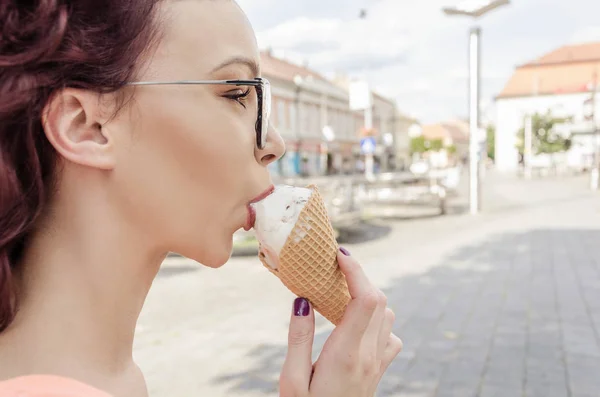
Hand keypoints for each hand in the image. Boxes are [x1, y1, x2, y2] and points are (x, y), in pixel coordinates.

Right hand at [279, 248, 402, 396]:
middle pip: (379, 301)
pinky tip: (355, 325)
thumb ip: (299, 338)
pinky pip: (389, 335)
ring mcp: (378, 364)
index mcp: (347, 354)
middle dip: (359, 277)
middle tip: (334, 269)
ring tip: (341, 293)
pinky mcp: (379, 371)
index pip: (365, 298)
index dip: (356, 270)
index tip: (338, 254)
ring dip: (368, 297)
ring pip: (387, 315)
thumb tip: (303, 300)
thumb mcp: (292, 381)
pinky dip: (376, 319)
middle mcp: (369, 356)